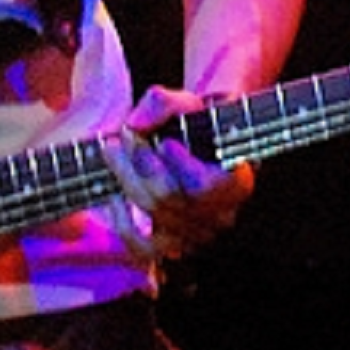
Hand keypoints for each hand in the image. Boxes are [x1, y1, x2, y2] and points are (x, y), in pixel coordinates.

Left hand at [108, 84, 254, 259]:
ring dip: (126, 177)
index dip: (179, 165)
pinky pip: (141, 246)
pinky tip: (114, 195)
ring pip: (152, 212)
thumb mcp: (186, 104)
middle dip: (140, 159)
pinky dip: (122, 220)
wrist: (197, 146)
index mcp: (236, 182)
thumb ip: (163, 104)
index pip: (204, 186)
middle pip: (168, 196)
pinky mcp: (172, 245)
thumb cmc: (196, 124)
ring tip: (113, 149)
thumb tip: (134, 125)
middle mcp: (220, 214)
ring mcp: (196, 234)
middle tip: (126, 133)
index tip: (166, 142)